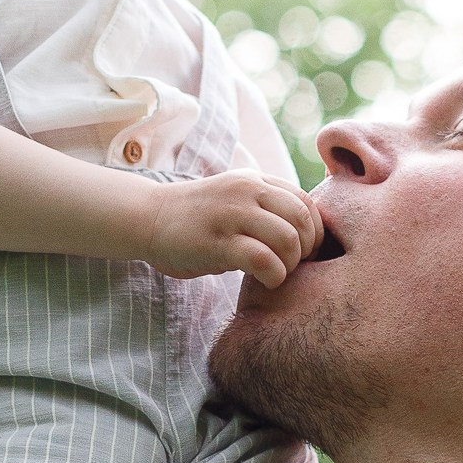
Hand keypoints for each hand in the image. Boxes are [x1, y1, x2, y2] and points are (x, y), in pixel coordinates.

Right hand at [143, 171, 320, 287]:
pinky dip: (274, 275)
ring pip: (288, 239)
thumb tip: (307, 234)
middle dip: (307, 249)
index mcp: (255, 181)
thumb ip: (267, 209)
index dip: (315, 231)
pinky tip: (266, 281)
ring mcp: (231, 214)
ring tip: (277, 273)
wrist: (148, 218)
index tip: (306, 252)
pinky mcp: (217, 241)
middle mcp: (247, 191)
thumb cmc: (197, 219)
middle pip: (303, 220)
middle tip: (293, 265)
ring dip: (291, 264)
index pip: (306, 201)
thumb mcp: (236, 200)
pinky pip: (263, 259)